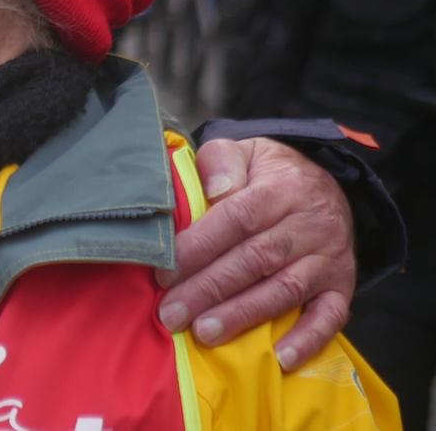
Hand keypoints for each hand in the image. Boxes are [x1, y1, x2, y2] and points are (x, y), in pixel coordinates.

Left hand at [156, 138, 354, 369]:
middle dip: (209, 289)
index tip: (164, 273)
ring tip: (205, 333)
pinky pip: (332, 315)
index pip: (235, 219)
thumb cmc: (268, 173)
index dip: (198, 247)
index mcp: (280, 189)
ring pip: (285, 290)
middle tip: (172, 314)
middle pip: (255, 259)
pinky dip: (309, 338)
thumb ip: (221, 162)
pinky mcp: (344, 283)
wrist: (327, 182)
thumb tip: (215, 190)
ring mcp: (329, 257)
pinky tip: (282, 358)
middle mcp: (309, 224)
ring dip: (244, 315)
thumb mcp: (245, 150)